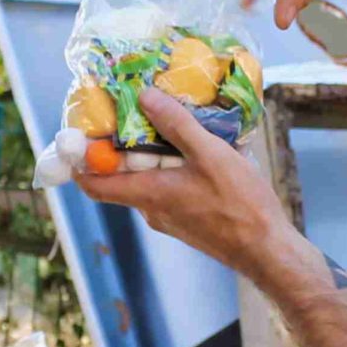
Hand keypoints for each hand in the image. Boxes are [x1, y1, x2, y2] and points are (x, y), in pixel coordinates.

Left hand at [74, 89, 297, 273]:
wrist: (267, 250)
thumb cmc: (239, 204)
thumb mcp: (210, 154)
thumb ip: (176, 124)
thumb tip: (144, 96)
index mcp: (147, 194)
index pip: (92, 184)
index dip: (79, 161)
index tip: (80, 133)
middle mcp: (151, 210)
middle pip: (121, 177)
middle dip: (124, 145)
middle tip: (135, 111)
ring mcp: (169, 218)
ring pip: (148, 181)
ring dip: (154, 155)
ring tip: (174, 124)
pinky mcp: (187, 220)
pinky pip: (168, 189)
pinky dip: (173, 168)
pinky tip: (198, 151)